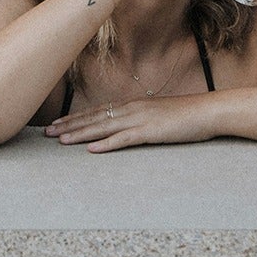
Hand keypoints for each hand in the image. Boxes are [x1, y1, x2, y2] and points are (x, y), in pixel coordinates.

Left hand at [45, 94, 217, 152]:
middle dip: (69, 126)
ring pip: (103, 128)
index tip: (57, 124)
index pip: (97, 112)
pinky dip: (107, 144)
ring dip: (81, 135)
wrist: (209, 111)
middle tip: (47, 133)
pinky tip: (92, 150)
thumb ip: (140, 119)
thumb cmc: (186, 115)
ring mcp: (141, 120)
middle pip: (94, 119)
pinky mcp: (151, 132)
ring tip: (61, 141)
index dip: (76, 118)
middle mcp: (132, 110)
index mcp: (132, 106)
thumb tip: (125, 127)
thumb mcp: (158, 115)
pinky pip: (125, 139)